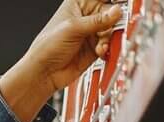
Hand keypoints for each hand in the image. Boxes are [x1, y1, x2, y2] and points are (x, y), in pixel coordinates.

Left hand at [0, 1, 123, 121]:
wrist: (44, 74)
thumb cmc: (47, 48)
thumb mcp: (73, 29)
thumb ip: (97, 21)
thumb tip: (116, 12)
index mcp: (78, 4)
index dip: (113, 1)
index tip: (120, 8)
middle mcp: (87, 17)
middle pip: (112, 12)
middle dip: (113, 21)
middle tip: (108, 30)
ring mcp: (92, 32)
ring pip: (113, 29)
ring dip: (108, 38)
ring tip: (99, 46)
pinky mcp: (95, 47)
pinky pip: (110, 44)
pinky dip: (108, 48)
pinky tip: (99, 51)